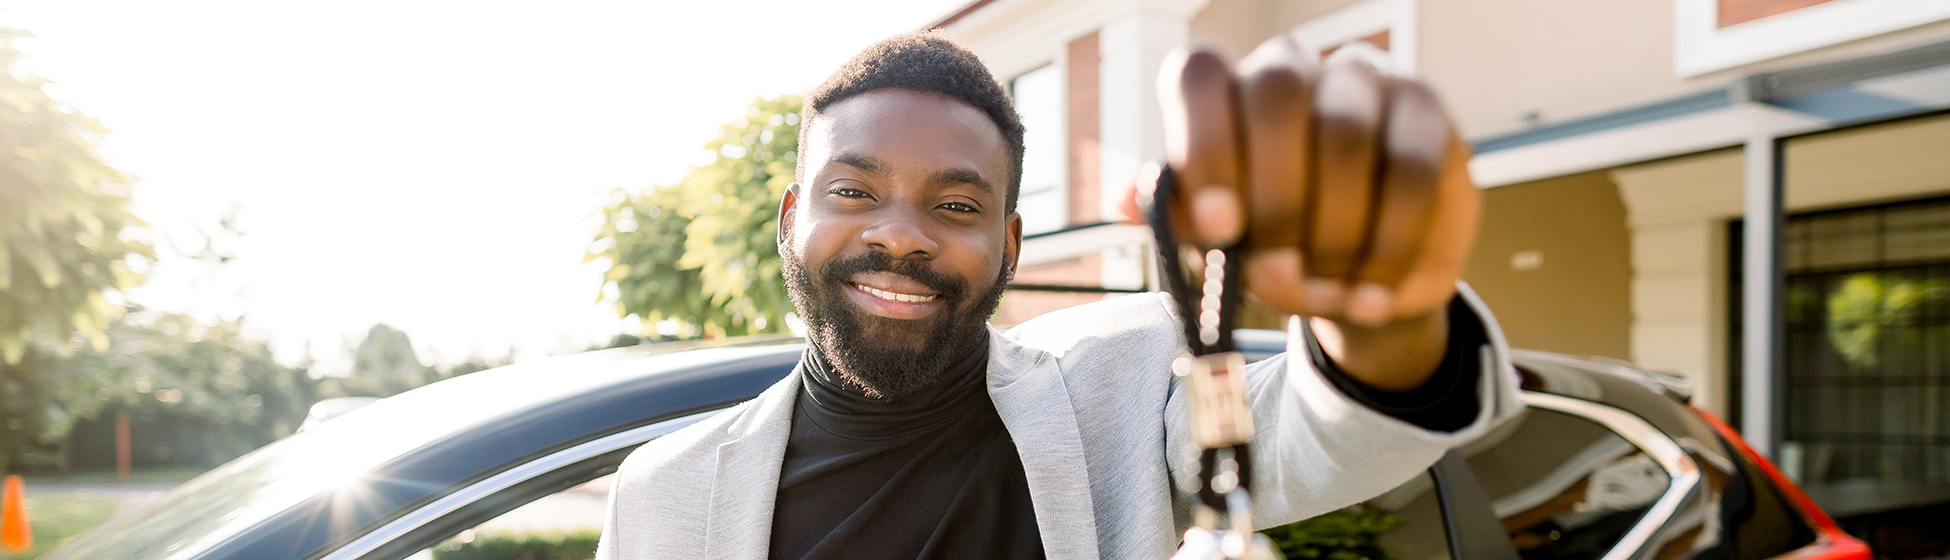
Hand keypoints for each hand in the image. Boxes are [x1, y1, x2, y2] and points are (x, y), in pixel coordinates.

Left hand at [1132, 37, 1480, 390]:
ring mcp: (1363, 82)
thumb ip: (1179, 217)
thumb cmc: (1268, 244)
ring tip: (1322, 296)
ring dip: (1332, 234)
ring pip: (1348, 136)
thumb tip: (1126, 198)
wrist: (1351, 280)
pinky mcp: (1426, 116)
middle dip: (1273, 197)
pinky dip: (1388, 247)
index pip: (1200, 77)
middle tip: (1274, 271)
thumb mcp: (1217, 241)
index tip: (1215, 226)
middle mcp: (1291, 68)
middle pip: (1276, 95)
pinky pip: (1412, 173)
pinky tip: (1368, 298)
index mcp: (1224, 89)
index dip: (1205, 146)